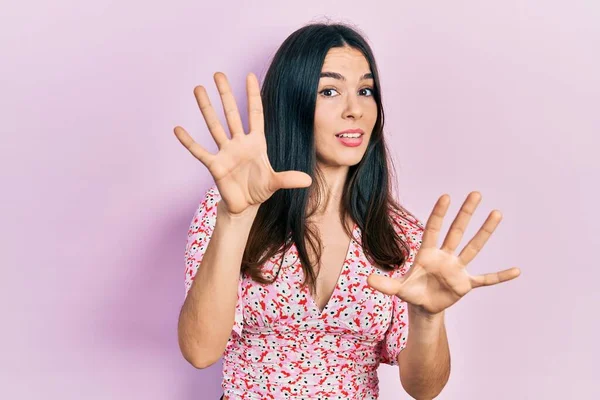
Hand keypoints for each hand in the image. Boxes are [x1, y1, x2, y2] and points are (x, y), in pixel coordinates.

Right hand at [174, 72, 312, 215]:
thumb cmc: (259, 189)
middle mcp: (239, 143)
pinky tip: (178, 129)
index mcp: (256, 143)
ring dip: (206, 108)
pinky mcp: (215, 165)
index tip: (249, 75)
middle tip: (218, 74)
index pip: (255, 114)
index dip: (253, 95)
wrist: (245, 206)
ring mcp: (225, 152)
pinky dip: (189, 142)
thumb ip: (289, 179)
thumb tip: (307, 181)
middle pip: (231, 114)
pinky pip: (200, 151)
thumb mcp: (275, 183)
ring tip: (198, 89)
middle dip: (225, 94)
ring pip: (214, 126)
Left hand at [367, 192, 520, 315]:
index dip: (439, 213)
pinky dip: (500, 276)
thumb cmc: (411, 292)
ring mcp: (457, 268)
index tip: (446, 196)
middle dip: (465, 213)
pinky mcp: (466, 284)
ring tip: (496, 213)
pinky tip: (516, 270)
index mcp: (427, 253)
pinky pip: (486, 279)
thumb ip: (385, 283)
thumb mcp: (397, 289)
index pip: (434, 229)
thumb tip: (367, 279)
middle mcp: (445, 256)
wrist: (423, 307)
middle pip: (457, 231)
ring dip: (484, 231)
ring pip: (473, 246)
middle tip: (476, 193)